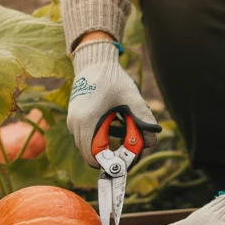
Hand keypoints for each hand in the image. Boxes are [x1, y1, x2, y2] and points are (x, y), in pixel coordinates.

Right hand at [67, 39, 159, 166]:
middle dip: (109, 154)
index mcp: (87, 120)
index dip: (109, 162)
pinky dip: (99, 136)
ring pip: (87, 145)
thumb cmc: (112, 78)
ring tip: (122, 129)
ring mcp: (72, 121)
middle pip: (90, 153)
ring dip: (105, 144)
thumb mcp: (131, 97)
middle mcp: (75, 123)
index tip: (124, 158)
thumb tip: (152, 138)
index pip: (92, 156)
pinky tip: (113, 122)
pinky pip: (85, 136)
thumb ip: (143, 117)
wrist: (94, 62)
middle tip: (127, 145)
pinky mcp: (74, 118)